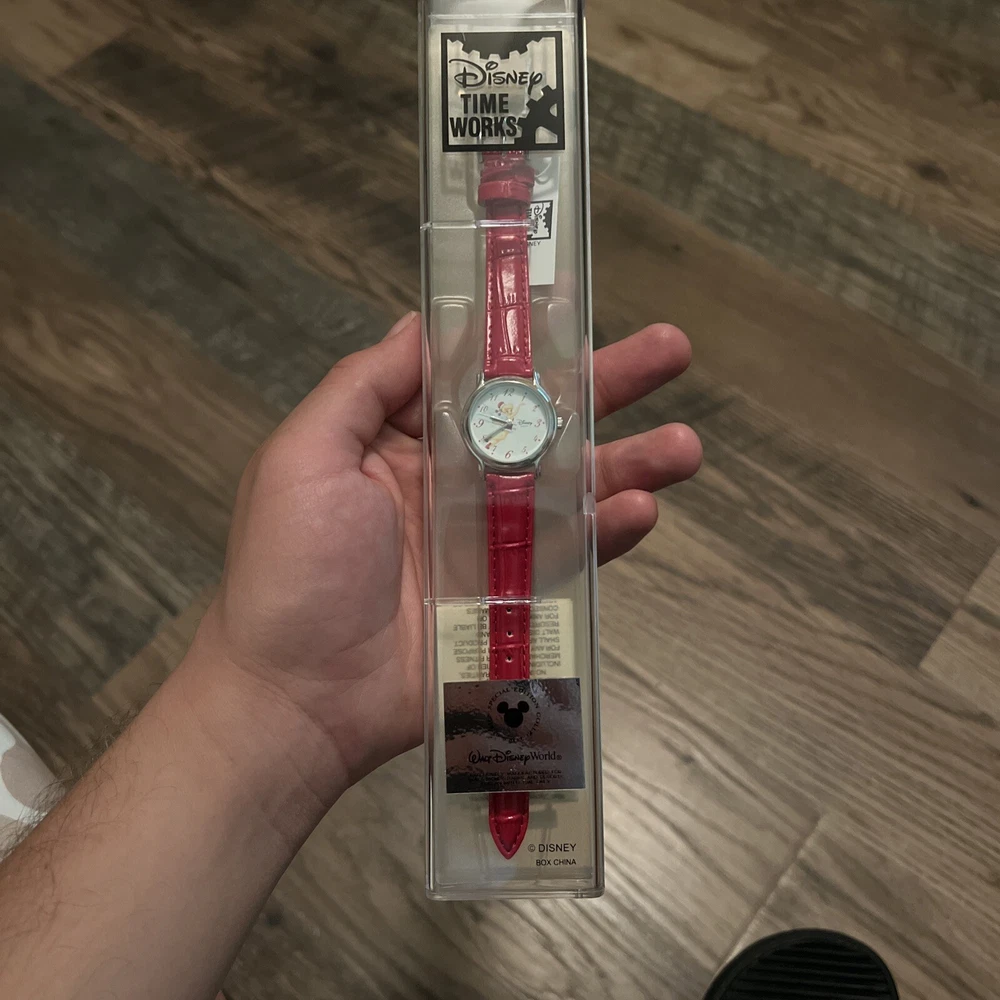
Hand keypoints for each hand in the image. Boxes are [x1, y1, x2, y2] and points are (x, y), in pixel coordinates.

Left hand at [195, 314, 700, 793]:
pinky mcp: (513, 598)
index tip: (575, 301)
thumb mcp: (306, 456)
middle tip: (671, 350)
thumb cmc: (294, 567)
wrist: (300, 698)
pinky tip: (643, 509)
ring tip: (685, 445)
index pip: (477, 377)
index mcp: (402, 443)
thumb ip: (364, 386)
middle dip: (606, 385)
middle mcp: (453, 483)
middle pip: (540, 423)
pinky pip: (570, 557)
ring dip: (631, 461)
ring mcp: (488, 542)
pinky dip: (608, 531)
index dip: (525, 341)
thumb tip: (420, 322)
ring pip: (571, 488)